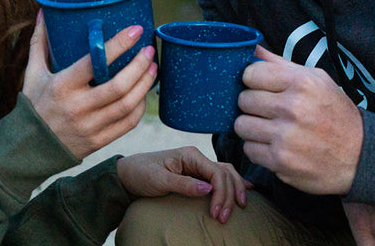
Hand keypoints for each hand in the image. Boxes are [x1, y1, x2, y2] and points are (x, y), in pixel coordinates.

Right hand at [22, 10, 156, 159]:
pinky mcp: (98, 141)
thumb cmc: (33, 105)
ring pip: (127, 105)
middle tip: (149, 51)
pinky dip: (139, 107)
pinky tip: (143, 94)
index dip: (119, 45)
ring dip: (144, 85)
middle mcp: (77, 107)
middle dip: (139, 66)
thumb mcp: (33, 73)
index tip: (136, 30)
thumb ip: (39, 42)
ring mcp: (89, 126)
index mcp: (62, 86)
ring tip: (153, 68)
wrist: (27, 150)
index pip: (95, 63)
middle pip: (118, 86)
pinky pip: (127, 124)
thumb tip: (43, 11)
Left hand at [117, 146, 250, 223]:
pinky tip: (245, 190)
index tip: (215, 215)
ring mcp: (198, 166)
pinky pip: (220, 177)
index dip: (221, 194)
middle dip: (229, 195)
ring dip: (235, 189)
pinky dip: (233, 183)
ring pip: (226, 174)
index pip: (216, 172)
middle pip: (225, 174)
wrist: (129, 173)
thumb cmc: (142, 173)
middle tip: (223, 219)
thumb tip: (208, 189)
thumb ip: (184, 184)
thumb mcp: (159, 180)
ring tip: (240, 207)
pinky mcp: (197, 175)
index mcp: (191, 155)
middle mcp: (197, 158)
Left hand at [235, 45, 362, 194]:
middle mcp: (292, 108)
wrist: (360, 156)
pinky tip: (273, 144)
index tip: (260, 87)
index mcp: (301, 83)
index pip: (250, 74)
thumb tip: (253, 49)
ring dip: (251, 127)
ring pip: (241, 126)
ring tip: (267, 127)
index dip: (252, 80)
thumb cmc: (335, 113)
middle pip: (243, 100)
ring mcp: (285, 137)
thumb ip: (281, 64)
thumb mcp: (317, 79)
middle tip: (266, 110)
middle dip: (251, 104)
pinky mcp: (281, 162)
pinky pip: (249, 150)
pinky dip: (257, 147)